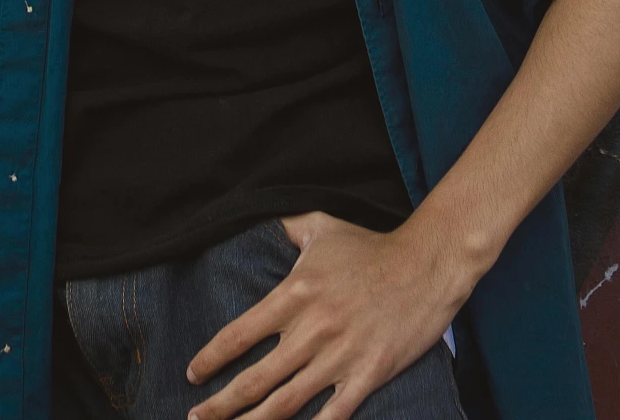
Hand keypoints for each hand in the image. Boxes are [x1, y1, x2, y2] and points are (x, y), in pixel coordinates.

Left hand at [185, 212, 465, 419]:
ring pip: (284, 404)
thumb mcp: (322, 228)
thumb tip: (259, 219)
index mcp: (294, 295)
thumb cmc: (371, 247)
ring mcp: (339, 357)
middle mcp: (310, 330)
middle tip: (195, 419)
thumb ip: (286, 227)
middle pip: (254, 379)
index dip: (211, 358)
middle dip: (220, 405)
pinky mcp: (367, 376)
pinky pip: (331, 416)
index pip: (239, 334)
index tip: (193, 374)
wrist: (426, 266)